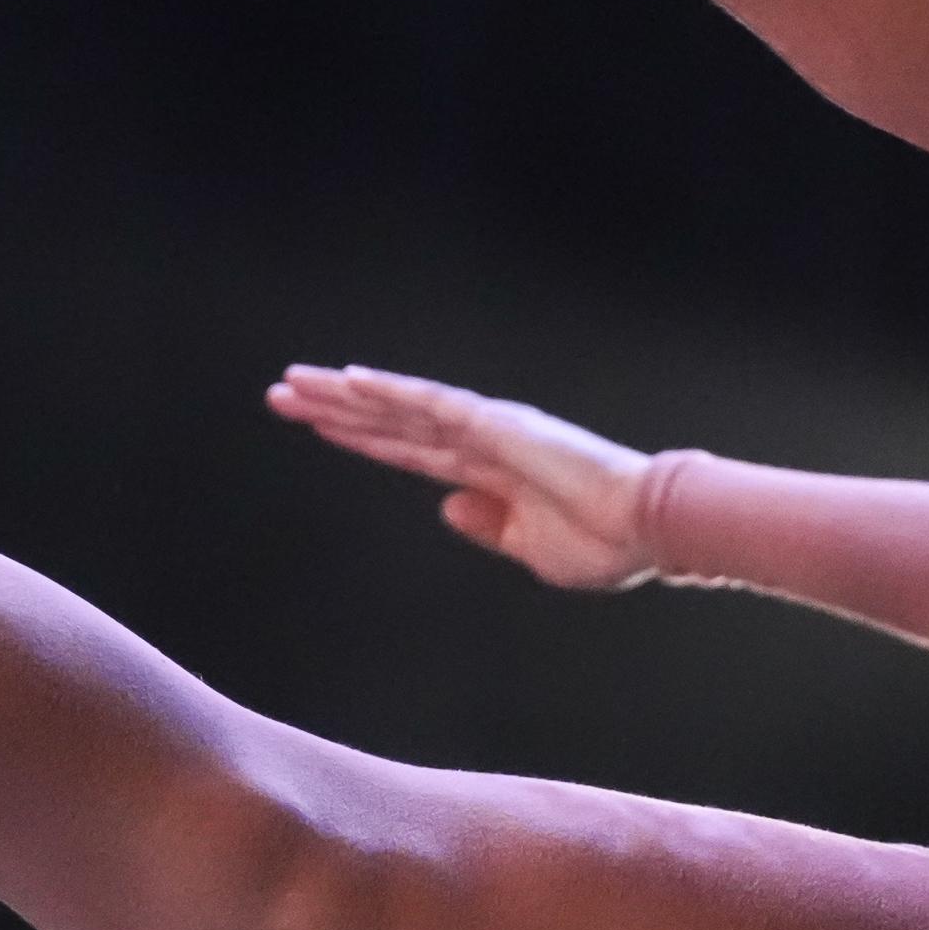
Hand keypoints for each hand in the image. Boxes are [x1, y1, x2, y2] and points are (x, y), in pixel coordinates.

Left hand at [267, 364, 654, 590]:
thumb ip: (489, 526)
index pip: (406, 449)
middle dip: (334, 408)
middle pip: (389, 419)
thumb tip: (445, 508)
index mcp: (485, 474)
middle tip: (281, 394)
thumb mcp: (531, 548)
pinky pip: (430, 403)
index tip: (317, 426)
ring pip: (398, 404)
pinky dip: (388, 391)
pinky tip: (349, 382)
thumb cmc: (603, 544)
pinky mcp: (496, 425)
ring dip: (344, 394)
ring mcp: (485, 428)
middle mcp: (478, 441)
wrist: (647, 531)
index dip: (360, 436)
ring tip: (294, 383)